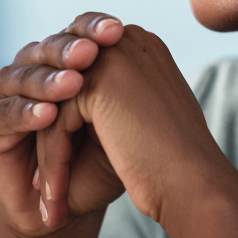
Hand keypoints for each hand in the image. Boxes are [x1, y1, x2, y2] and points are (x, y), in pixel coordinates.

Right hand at [0, 13, 125, 237]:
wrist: (65, 206)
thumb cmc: (96, 159)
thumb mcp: (115, 120)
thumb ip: (121, 85)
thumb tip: (142, 41)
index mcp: (66, 57)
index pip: (80, 32)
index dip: (96, 28)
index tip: (119, 30)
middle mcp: (34, 65)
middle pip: (52, 49)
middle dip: (72, 50)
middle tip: (91, 52)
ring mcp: (7, 89)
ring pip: (27, 77)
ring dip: (50, 81)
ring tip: (73, 84)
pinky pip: (7, 112)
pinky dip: (27, 113)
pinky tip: (47, 114)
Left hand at [42, 25, 237, 237]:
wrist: (193, 180)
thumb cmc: (176, 157)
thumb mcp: (147, 111)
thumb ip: (122, 94)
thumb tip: (91, 102)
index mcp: (142, 45)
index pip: (88, 75)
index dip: (73, 120)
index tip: (68, 159)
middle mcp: (130, 40)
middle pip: (68, 87)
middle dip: (56, 134)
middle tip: (45, 180)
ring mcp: (114, 56)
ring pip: (58, 107)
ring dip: (51, 154)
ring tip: (50, 197)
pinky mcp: (98, 81)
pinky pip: (55, 122)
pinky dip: (53, 163)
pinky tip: (54, 197)